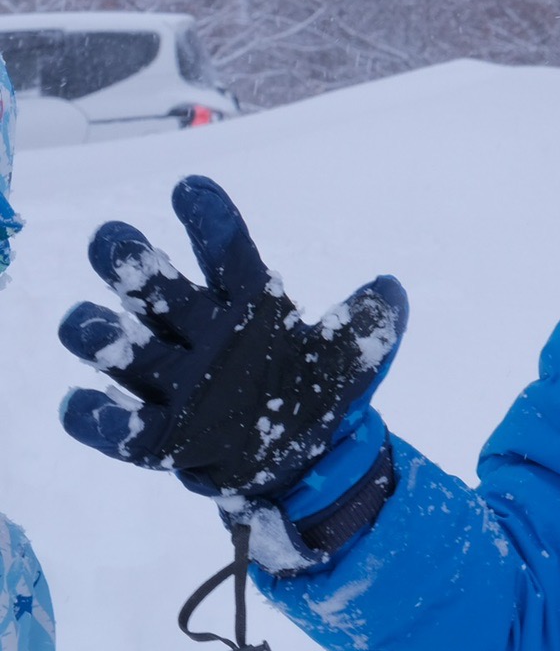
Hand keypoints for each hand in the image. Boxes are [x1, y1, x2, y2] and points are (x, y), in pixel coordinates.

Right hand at [58, 175, 406, 497]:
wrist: (306, 461)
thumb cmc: (319, 393)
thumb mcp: (356, 356)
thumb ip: (373, 322)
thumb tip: (389, 289)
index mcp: (247, 306)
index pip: (226, 252)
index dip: (208, 220)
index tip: (189, 188)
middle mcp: (202, 335)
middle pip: (158, 290)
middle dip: (130, 264)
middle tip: (111, 240)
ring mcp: (176, 385)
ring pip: (124, 350)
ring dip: (101, 336)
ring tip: (87, 323)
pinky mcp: (162, 438)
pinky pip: (118, 427)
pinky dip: (96, 417)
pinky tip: (79, 404)